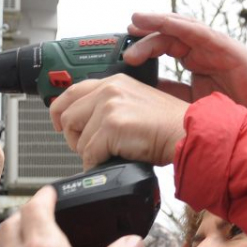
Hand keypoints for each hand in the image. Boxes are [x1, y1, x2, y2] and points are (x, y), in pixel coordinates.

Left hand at [49, 73, 187, 169]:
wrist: (187, 133)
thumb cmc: (170, 125)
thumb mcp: (137, 104)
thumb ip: (112, 106)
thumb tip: (89, 125)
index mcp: (114, 82)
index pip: (72, 92)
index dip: (60, 111)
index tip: (59, 124)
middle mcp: (109, 90)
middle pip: (67, 116)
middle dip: (73, 137)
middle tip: (90, 148)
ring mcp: (109, 107)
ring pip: (77, 139)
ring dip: (89, 153)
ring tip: (110, 154)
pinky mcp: (112, 126)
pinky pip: (89, 154)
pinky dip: (97, 164)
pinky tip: (112, 161)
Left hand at [125, 12, 246, 129]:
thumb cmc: (237, 109)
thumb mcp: (194, 101)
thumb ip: (172, 92)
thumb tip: (144, 91)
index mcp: (196, 60)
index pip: (164, 47)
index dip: (144, 47)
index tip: (125, 55)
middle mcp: (204, 50)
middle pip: (168, 34)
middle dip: (145, 33)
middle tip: (126, 39)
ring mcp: (216, 46)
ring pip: (181, 27)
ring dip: (157, 22)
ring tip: (136, 21)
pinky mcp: (228, 48)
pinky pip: (201, 32)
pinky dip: (180, 25)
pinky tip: (163, 23)